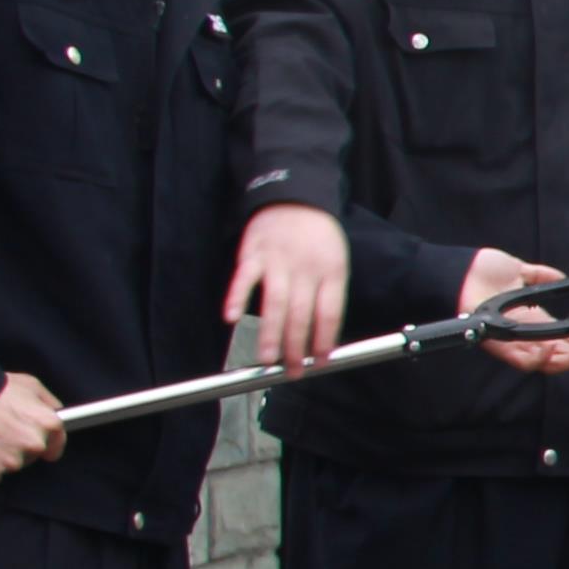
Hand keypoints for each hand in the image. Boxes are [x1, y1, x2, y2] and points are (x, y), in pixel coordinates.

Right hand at [0, 374, 66, 483]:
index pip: (55, 447)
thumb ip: (47, 402)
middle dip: (18, 448)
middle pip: (31, 457)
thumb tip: (55, 412)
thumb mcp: (29, 384)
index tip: (30, 441)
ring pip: (10, 467)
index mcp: (48, 424)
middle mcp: (34, 445)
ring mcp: (12, 461)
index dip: (43, 444)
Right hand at [223, 203, 348, 375]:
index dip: (326, 340)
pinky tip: (232, 318)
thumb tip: (321, 337)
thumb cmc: (318, 238)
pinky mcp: (253, 253)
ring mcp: (278, 260)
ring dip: (270, 333)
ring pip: (275, 302)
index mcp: (331, 272)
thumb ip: (328, 295)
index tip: (320, 363)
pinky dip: (236, 298)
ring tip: (267, 359)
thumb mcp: (336, 262)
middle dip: (297, 347)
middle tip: (291, 371)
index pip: (330, 313)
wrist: (296, 198)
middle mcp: (306, 268)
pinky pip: (244, 278)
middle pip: (302, 314)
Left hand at [460, 245, 568, 376]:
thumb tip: (563, 277)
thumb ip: (542, 276)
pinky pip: (522, 360)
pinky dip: (540, 358)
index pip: (564, 338)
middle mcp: (524, 335)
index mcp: (532, 321)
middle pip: (561, 354)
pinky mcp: (497, 343)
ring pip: (547, 362)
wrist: (456, 270)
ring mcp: (512, 341)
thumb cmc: (481, 271)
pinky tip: (555, 348)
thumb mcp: (521, 271)